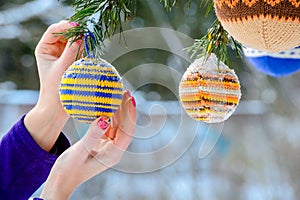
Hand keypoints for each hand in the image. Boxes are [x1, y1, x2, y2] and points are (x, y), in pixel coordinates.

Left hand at [24, 21, 81, 150]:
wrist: (57, 107)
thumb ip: (72, 50)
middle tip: (87, 32)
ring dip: (82, 40)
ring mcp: (63, 55)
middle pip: (65, 33)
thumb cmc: (55, 89)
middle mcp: (53, 50)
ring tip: (89, 40)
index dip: (66, 25)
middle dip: (76, 31)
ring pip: (74, 41)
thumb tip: (82, 36)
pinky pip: (80, 50)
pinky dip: (85, 48)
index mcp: (44, 49)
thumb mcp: (62, 67)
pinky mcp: (72, 62)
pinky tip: (90, 48)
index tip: (78, 26)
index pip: (54, 30)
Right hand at [40, 91, 136, 198]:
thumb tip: (104, 118)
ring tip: (117, 94)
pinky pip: (108, 127)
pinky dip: (108, 116)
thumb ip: (92, 135)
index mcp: (113, 154)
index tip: (129, 99)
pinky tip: (105, 106)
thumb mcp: (79, 152)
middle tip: (124, 91)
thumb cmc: (68, 170)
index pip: (127, 131)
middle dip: (126, 109)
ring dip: (118, 111)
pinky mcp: (101, 144)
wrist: (61, 182)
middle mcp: (114, 150)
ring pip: (117, 126)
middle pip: (125, 126)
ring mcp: (108, 147)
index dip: (130, 114)